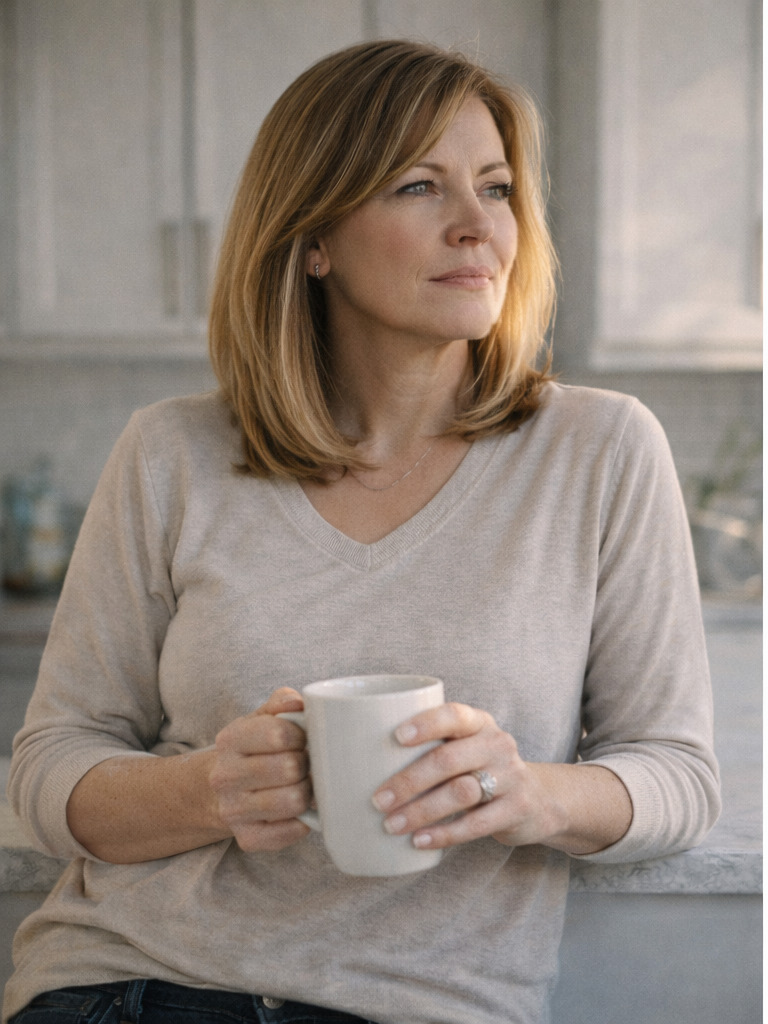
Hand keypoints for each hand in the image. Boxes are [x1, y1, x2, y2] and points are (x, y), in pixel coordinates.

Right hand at [210, 687, 312, 851]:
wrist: (225, 787)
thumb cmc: (255, 747)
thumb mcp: (263, 717)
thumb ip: (282, 702)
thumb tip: (300, 703)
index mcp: (230, 739)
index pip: (279, 734)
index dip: (302, 735)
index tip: (304, 738)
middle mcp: (225, 776)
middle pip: (289, 768)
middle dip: (308, 764)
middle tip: (307, 763)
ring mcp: (233, 810)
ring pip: (293, 801)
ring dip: (309, 791)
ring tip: (305, 784)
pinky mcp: (247, 838)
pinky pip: (291, 831)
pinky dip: (304, 820)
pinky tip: (299, 809)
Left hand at [370, 702, 568, 851]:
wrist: (541, 798)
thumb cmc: (481, 768)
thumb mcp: (467, 748)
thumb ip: (432, 747)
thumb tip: (360, 762)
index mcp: (479, 722)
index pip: (453, 714)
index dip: (425, 723)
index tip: (395, 737)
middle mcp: (497, 744)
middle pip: (448, 759)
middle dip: (408, 781)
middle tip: (377, 800)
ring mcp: (511, 776)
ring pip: (460, 792)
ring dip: (421, 811)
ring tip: (392, 825)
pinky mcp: (518, 808)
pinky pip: (477, 823)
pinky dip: (445, 834)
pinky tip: (420, 842)